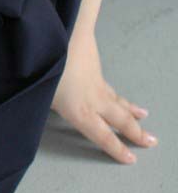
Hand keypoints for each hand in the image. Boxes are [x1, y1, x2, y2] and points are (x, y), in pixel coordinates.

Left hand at [50, 26, 157, 163]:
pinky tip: (117, 94)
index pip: (103, 136)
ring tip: (143, 115)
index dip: (117, 149)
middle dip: (136, 132)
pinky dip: (118, 94)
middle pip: (120, 119)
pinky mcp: (93, 65)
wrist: (61, 34)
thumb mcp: (40, 95)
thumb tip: (41, 107)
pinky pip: (108, 86)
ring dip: (131, 110)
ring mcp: (96, 81)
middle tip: (151, 141)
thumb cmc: (46, 68)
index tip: (131, 159)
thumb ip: (45, 105)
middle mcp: (94, 99)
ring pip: (117, 100)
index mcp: (80, 111)